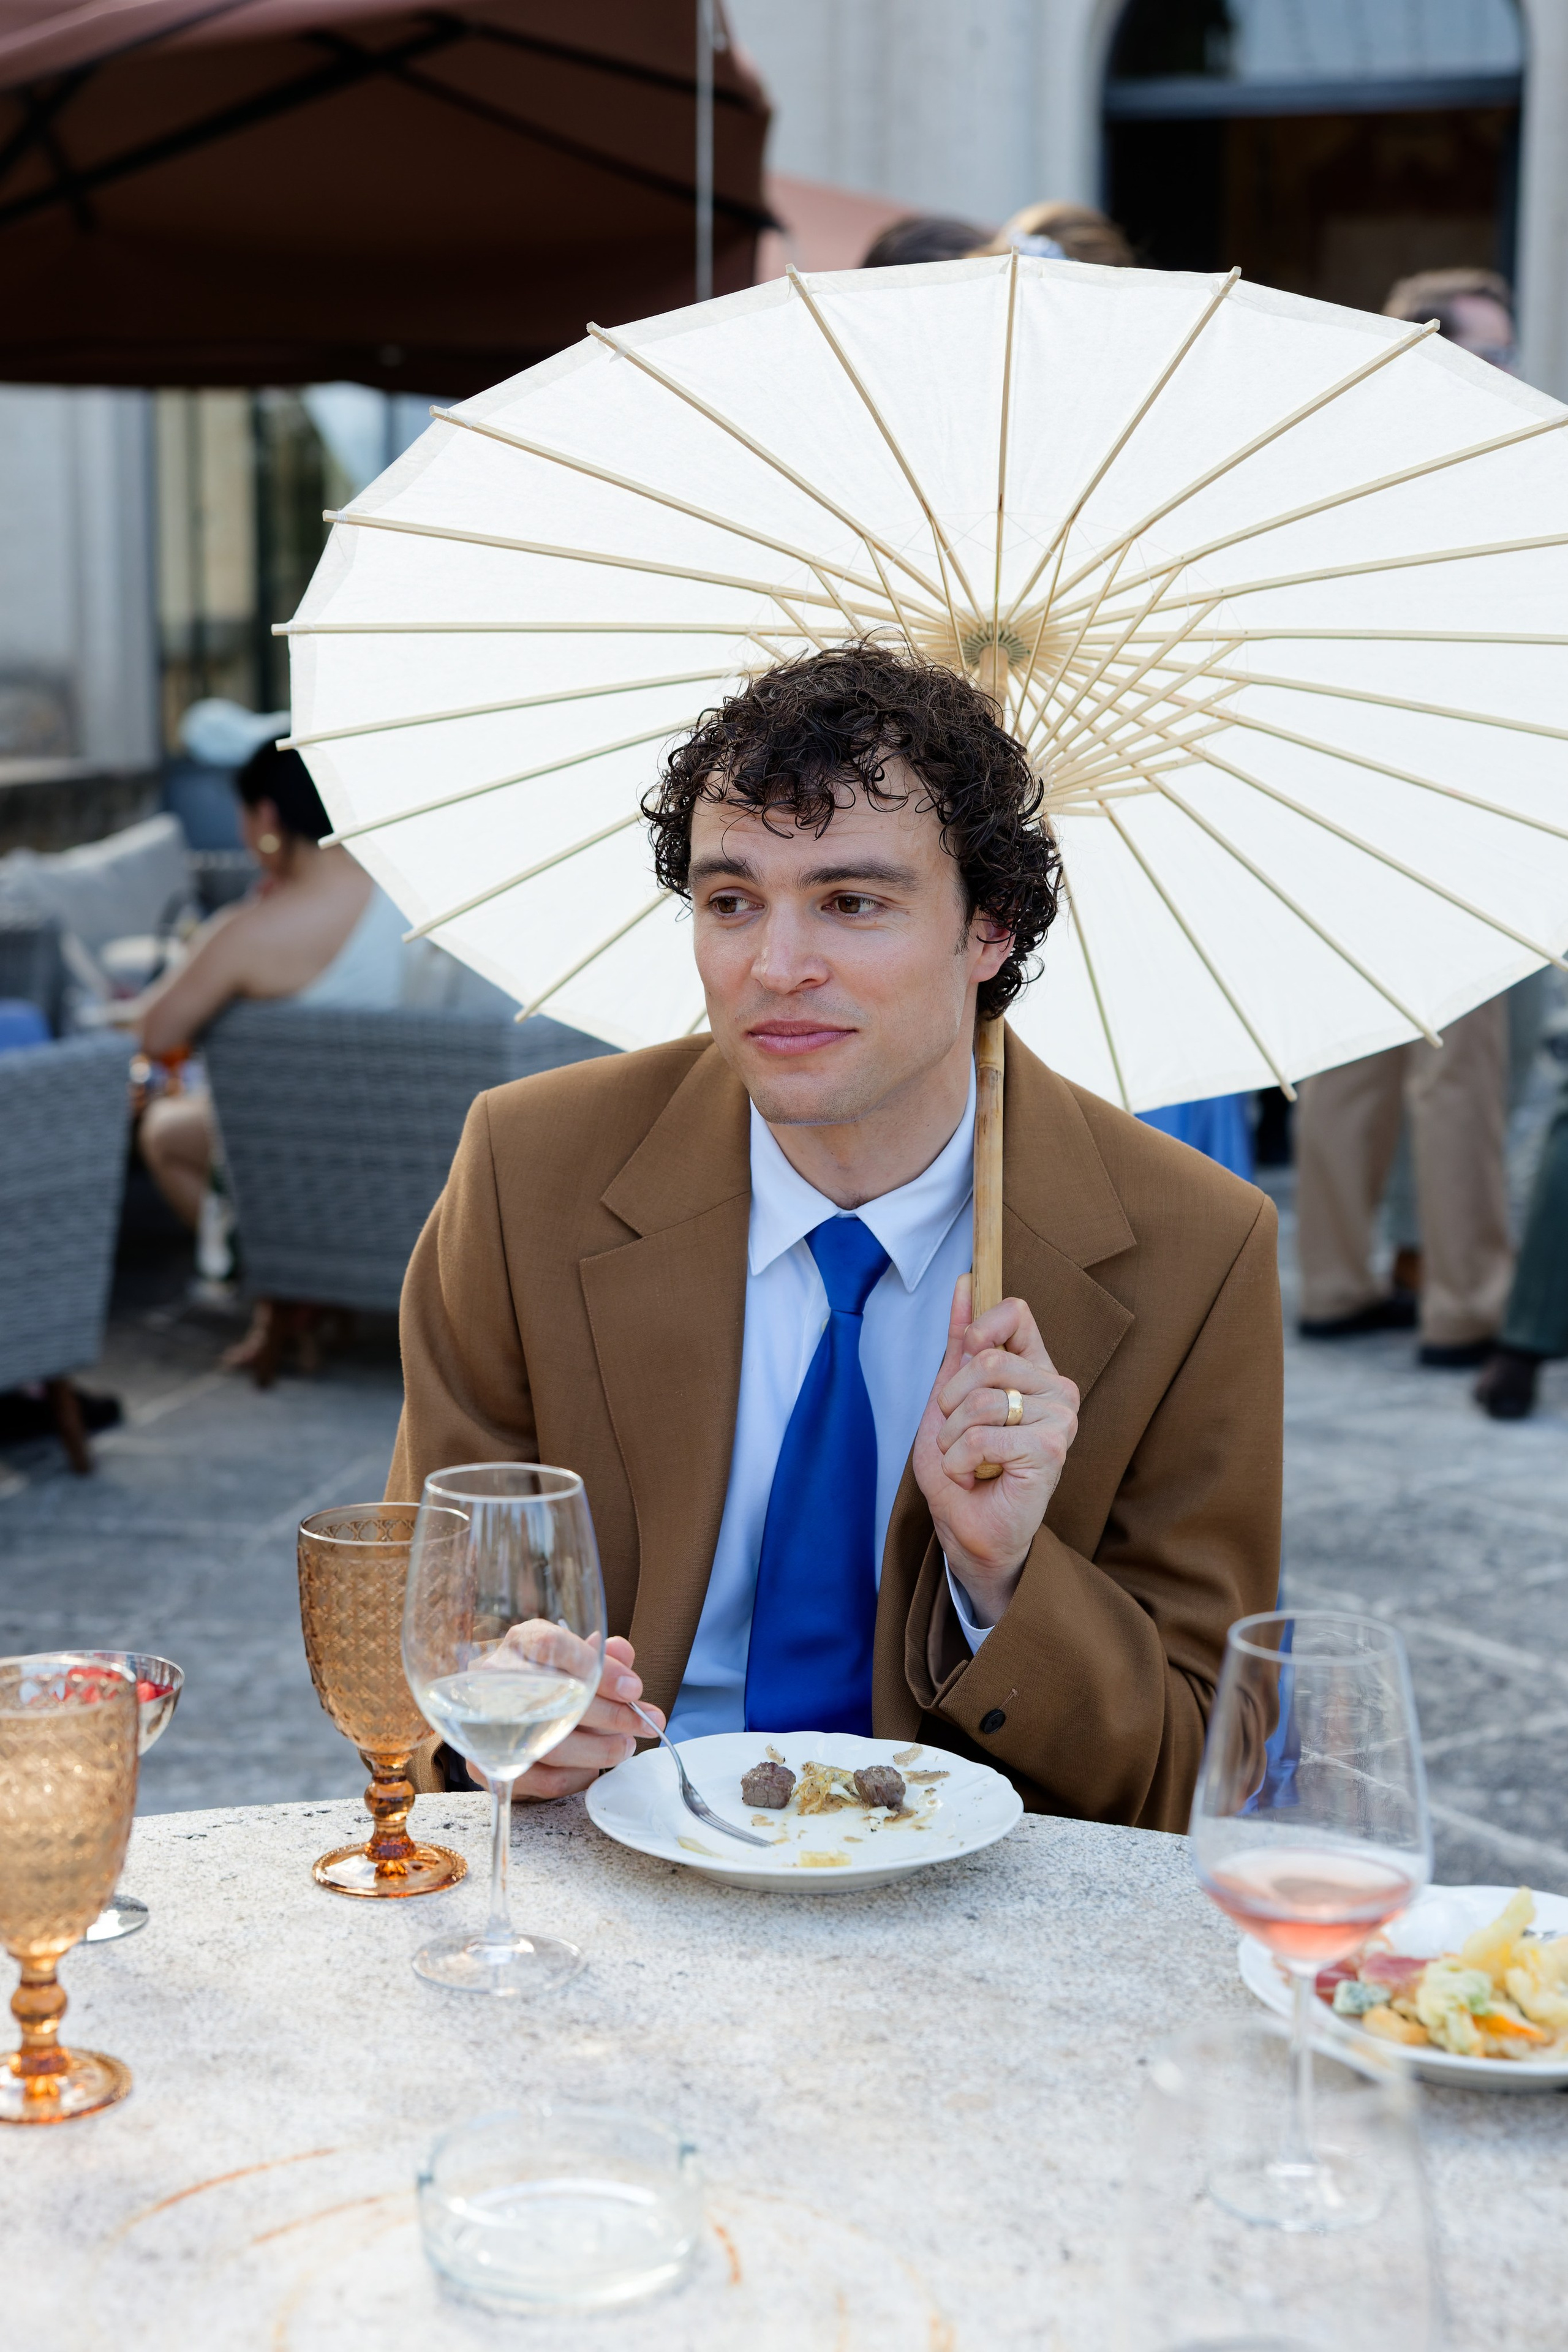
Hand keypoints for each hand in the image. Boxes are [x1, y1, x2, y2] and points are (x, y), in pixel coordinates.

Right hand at [463, 1633, 663, 1799]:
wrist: (505, 1718)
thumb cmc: (551, 1685)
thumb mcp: (576, 1663)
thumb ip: (601, 1658)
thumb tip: (621, 1652)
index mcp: (523, 1643)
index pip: (554, 1647)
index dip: (599, 1669)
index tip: (633, 1689)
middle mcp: (497, 1678)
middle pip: (558, 1698)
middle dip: (612, 1715)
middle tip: (645, 1722)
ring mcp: (489, 1722)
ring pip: (555, 1744)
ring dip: (601, 1749)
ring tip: (625, 1745)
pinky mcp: (491, 1765)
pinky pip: (547, 1779)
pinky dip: (579, 1775)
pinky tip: (592, 1766)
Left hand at [911, 1275, 1078, 1628]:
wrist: (971, 1531)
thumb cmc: (964, 1469)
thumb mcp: (948, 1398)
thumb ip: (959, 1344)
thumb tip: (963, 1281)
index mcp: (1035, 1369)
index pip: (1016, 1313)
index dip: (979, 1326)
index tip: (964, 1352)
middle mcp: (1056, 1388)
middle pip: (987, 1357)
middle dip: (950, 1402)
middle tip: (957, 1437)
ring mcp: (1060, 1417)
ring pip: (981, 1399)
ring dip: (952, 1438)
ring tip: (966, 1461)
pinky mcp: (1052, 1448)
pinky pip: (983, 1436)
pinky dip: (960, 1461)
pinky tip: (976, 1477)